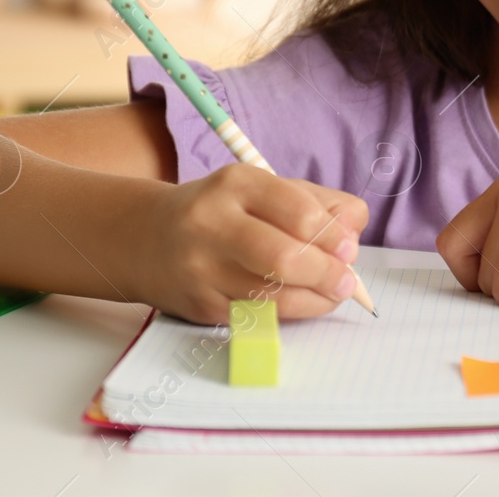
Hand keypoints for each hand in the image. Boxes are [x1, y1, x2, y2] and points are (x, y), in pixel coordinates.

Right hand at [135, 162, 369, 324]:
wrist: (144, 238)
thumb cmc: (222, 211)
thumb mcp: (263, 189)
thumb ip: (316, 202)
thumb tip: (354, 231)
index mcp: (238, 183)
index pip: (299, 212)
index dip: (333, 235)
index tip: (350, 248)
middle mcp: (213, 222)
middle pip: (285, 258)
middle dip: (327, 273)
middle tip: (346, 280)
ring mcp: (202, 267)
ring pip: (273, 294)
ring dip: (315, 299)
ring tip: (333, 293)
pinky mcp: (200, 304)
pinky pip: (257, 315)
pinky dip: (290, 312)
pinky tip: (303, 302)